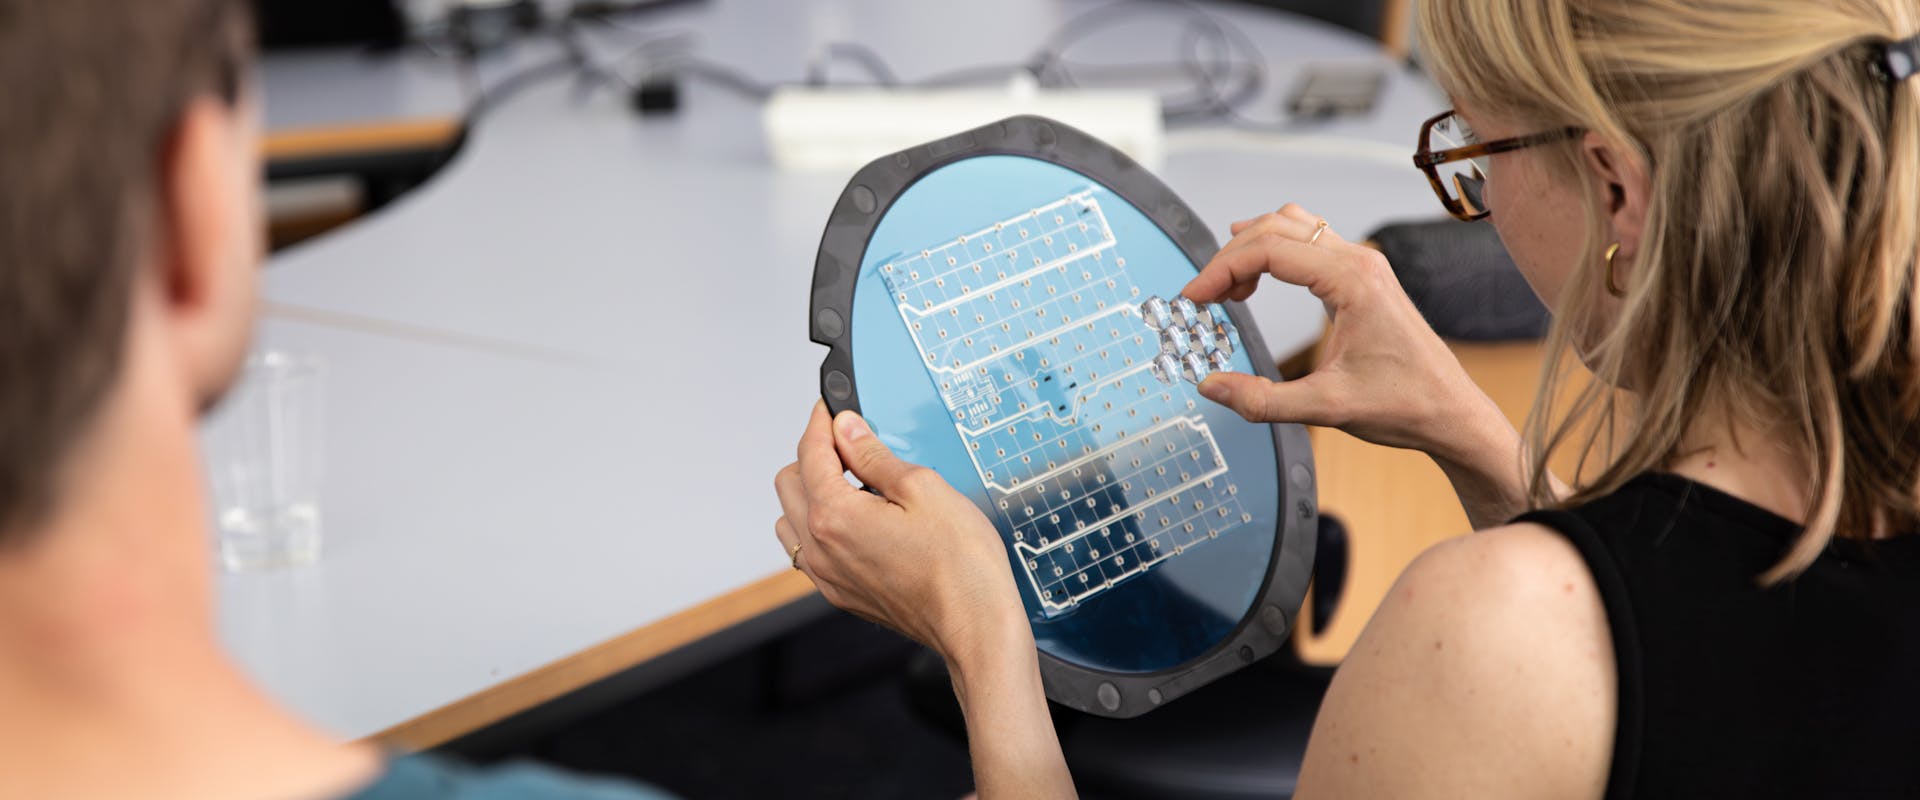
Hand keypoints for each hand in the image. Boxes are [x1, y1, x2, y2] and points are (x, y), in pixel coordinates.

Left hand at [773, 402, 1028, 663]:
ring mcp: (828, 576)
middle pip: (788, 483)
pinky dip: (818, 528)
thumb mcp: (923, 488)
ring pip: (790, 521)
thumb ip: (874, 456)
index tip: (832, 409)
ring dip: (809, 494)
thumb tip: (847, 430)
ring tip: (851, 485)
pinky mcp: (842, 595)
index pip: (811, 453)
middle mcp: (820, 548)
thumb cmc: (960, 565)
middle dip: (811, 456)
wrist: (975, 625)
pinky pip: (808, 553)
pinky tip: (855, 523)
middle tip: (848, 443)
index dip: (821, 422)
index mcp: (834, 515)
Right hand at [1182, 204, 1495, 456]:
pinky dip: (1276, 251)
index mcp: (1353, 280)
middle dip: (1230, 256)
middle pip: (1276, 228)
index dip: (1221, 269)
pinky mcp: (1363, 277)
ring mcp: (1364, 264)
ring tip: (1228, 287)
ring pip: (1293, 226)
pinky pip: (1310, 241)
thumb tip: (1213, 387)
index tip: (1194, 296)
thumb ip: (1262, 400)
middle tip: (1203, 295)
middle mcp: (1360, 261)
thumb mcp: (1326, 408)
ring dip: (1253, 246)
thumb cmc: (1405, 404)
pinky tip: (1260, 280)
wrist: (1452, 412)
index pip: (1269, 249)